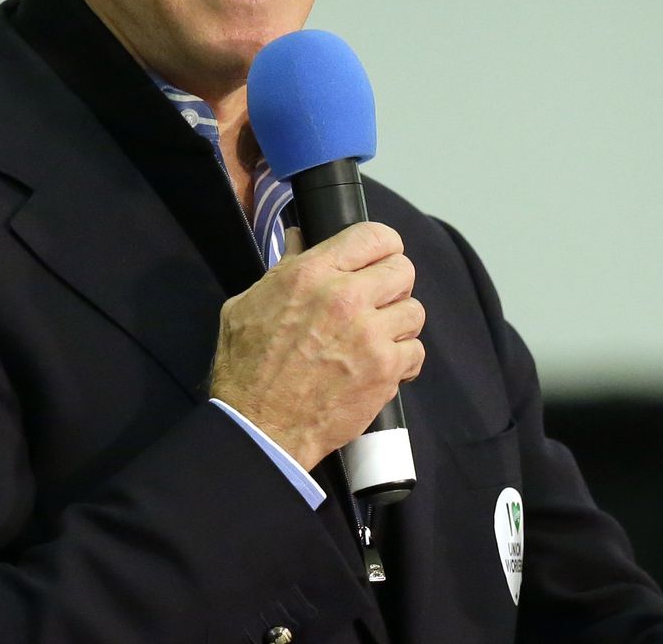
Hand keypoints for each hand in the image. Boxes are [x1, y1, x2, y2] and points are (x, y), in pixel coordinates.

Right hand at [208, 222, 423, 470]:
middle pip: (403, 269)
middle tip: (378, 300)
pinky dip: (402, 360)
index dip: (382, 244)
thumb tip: (298, 240)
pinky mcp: (385, 370)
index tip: (380, 256)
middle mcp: (345, 298)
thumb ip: (280, 269)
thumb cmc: (247, 368)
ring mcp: (370, 334)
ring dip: (399, 323)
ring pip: (415, 310)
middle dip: (393, 283)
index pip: (372, 236)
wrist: (261, 426)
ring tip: (377, 337)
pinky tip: (380, 366)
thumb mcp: (247, 305)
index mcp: (311, 274)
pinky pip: (416, 351)